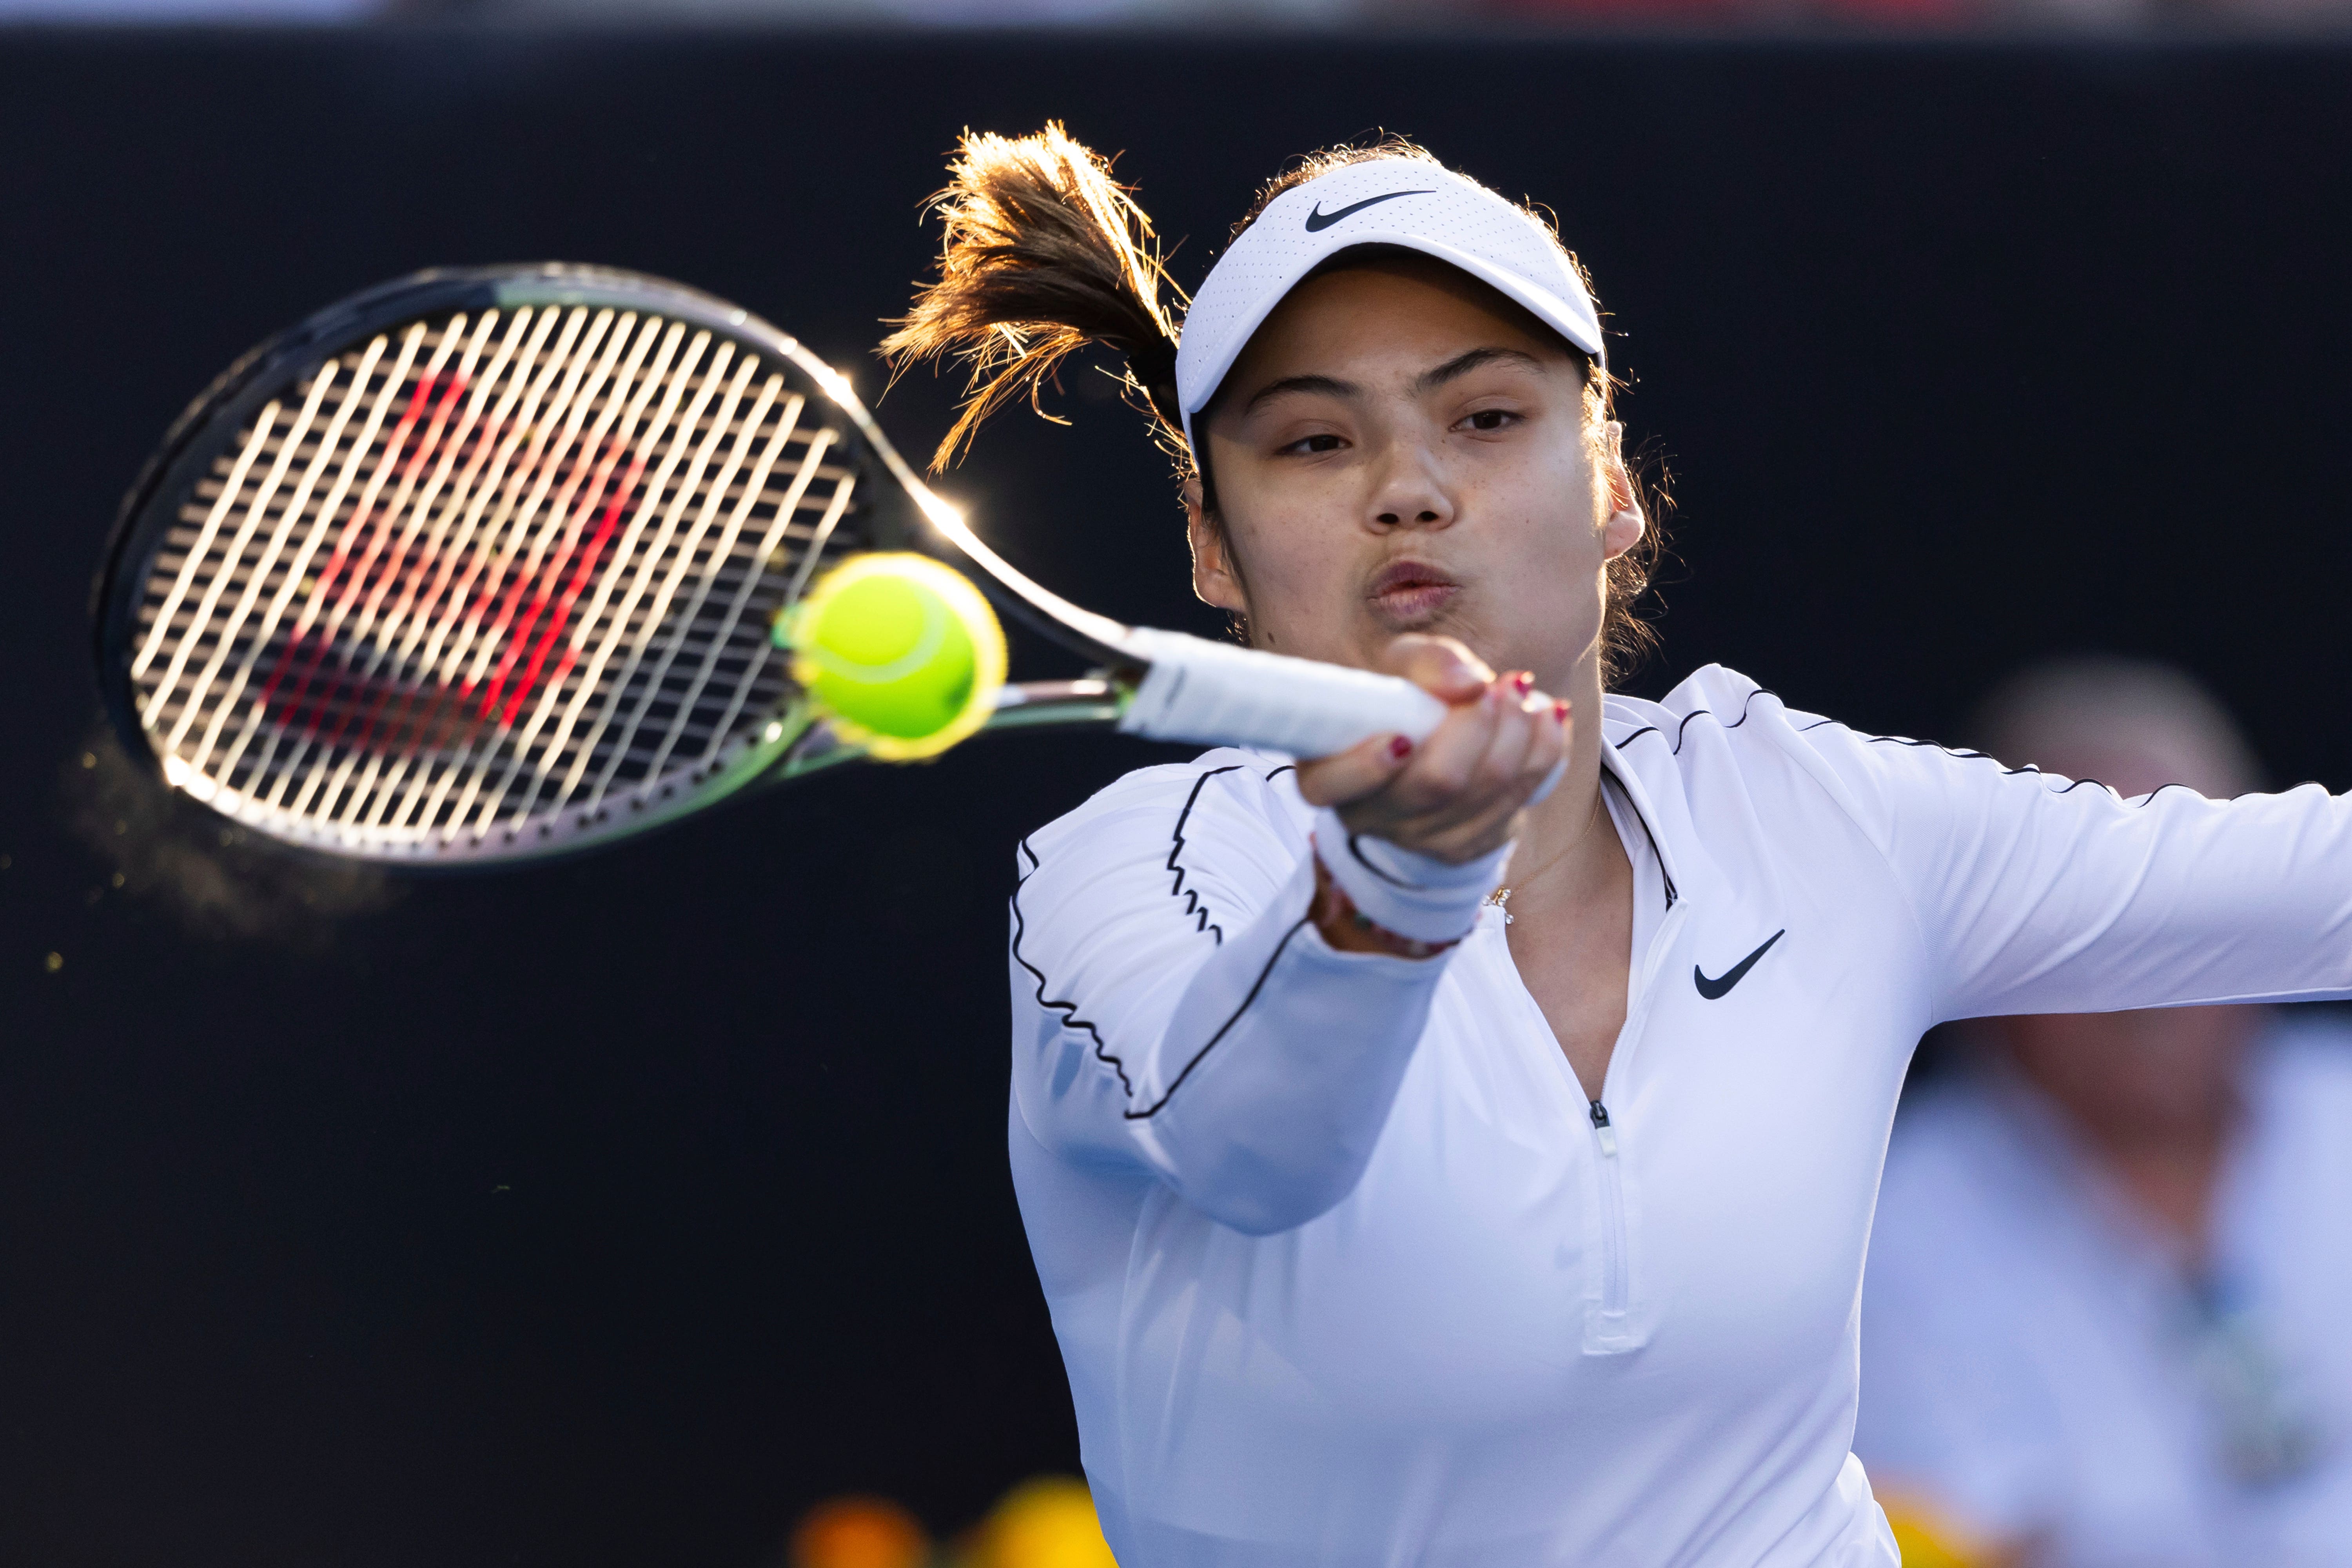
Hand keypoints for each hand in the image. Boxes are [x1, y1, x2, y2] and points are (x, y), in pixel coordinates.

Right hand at [1294, 634, 1568, 865]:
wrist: (1432, 746)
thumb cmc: (1404, 701)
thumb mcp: (1402, 667)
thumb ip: (1428, 662)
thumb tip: (1471, 683)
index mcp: (1328, 773)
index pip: (1331, 785)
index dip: (1364, 769)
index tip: (1401, 739)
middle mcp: (1370, 817)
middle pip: (1437, 784)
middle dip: (1479, 726)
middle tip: (1496, 685)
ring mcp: (1422, 840)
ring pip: (1488, 792)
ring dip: (1518, 731)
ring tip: (1519, 690)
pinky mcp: (1470, 846)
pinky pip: (1522, 798)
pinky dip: (1544, 750)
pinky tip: (1545, 716)